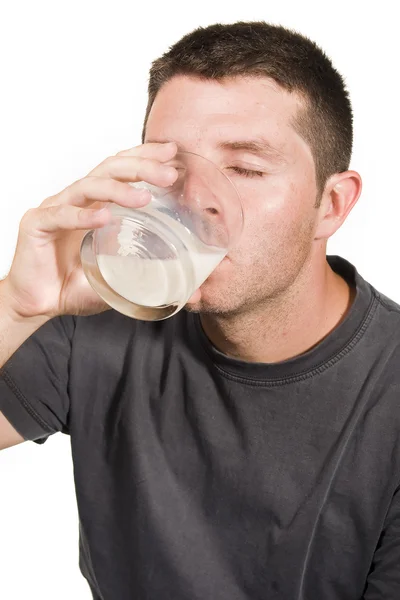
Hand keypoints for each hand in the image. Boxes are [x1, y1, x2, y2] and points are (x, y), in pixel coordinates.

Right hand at [3, 142, 177, 318]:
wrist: (40, 305)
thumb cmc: (75, 285)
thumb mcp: (121, 274)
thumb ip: (148, 269)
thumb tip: (189, 281)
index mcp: (95, 203)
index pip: (120, 169)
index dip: (144, 156)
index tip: (172, 152)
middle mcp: (76, 200)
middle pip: (109, 169)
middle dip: (141, 167)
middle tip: (169, 175)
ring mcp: (56, 209)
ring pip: (88, 186)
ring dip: (118, 189)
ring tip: (144, 199)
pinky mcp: (37, 225)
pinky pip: (61, 215)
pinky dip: (84, 216)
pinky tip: (104, 217)